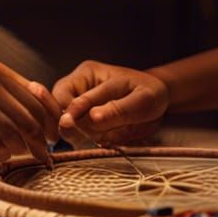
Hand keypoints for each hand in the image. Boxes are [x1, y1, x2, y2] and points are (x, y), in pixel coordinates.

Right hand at [0, 60, 61, 165]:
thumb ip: (11, 91)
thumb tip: (45, 115)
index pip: (37, 97)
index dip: (50, 119)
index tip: (54, 133)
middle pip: (31, 119)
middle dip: (42, 141)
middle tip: (46, 153)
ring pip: (17, 137)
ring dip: (22, 150)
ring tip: (17, 152)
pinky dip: (4, 156)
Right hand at [53, 61, 168, 144]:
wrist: (157, 102)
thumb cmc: (150, 94)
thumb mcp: (142, 100)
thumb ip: (117, 109)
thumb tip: (92, 118)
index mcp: (88, 73)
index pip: (65, 95)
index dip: (67, 114)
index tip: (69, 127)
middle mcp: (79, 89)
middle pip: (60, 113)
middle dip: (78, 127)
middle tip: (100, 135)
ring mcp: (80, 108)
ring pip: (70, 129)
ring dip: (87, 137)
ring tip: (112, 134)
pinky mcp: (85, 124)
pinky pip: (80, 138)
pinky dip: (92, 142)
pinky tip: (109, 139)